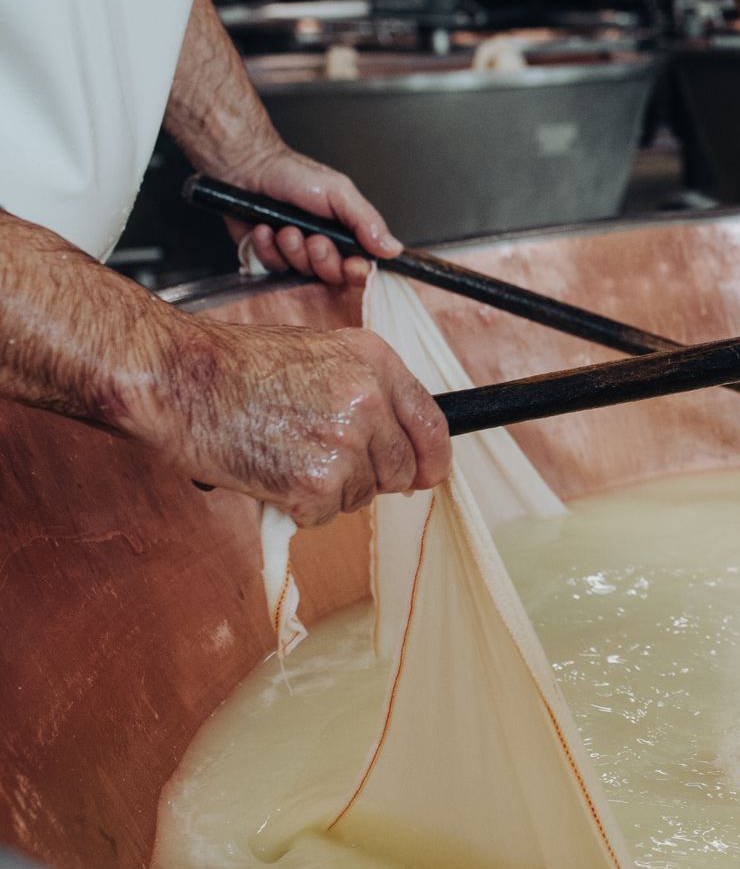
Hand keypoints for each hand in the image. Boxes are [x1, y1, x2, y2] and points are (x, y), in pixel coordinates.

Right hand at [129, 317, 450, 526]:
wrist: (178, 378)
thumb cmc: (233, 365)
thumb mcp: (317, 353)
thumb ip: (363, 388)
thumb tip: (395, 438)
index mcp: (376, 363)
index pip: (432, 424)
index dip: (432, 458)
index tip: (426, 475)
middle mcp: (369, 401)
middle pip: (399, 469)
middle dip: (369, 477)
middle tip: (321, 464)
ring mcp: (346, 443)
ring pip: (360, 495)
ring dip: (327, 490)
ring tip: (282, 456)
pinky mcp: (316, 482)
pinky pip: (323, 515)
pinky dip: (296, 508)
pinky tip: (268, 475)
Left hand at [213, 143, 401, 285]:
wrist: (247, 167)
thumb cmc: (292, 174)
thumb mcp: (338, 192)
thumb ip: (366, 220)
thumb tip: (393, 248)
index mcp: (346, 233)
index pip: (362, 266)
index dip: (358, 271)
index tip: (353, 264)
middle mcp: (324, 246)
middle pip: (333, 275)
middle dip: (322, 258)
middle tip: (314, 238)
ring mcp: (296, 254)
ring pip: (302, 273)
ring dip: (292, 250)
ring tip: (285, 227)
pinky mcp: (270, 257)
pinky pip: (272, 267)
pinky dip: (267, 248)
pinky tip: (265, 230)